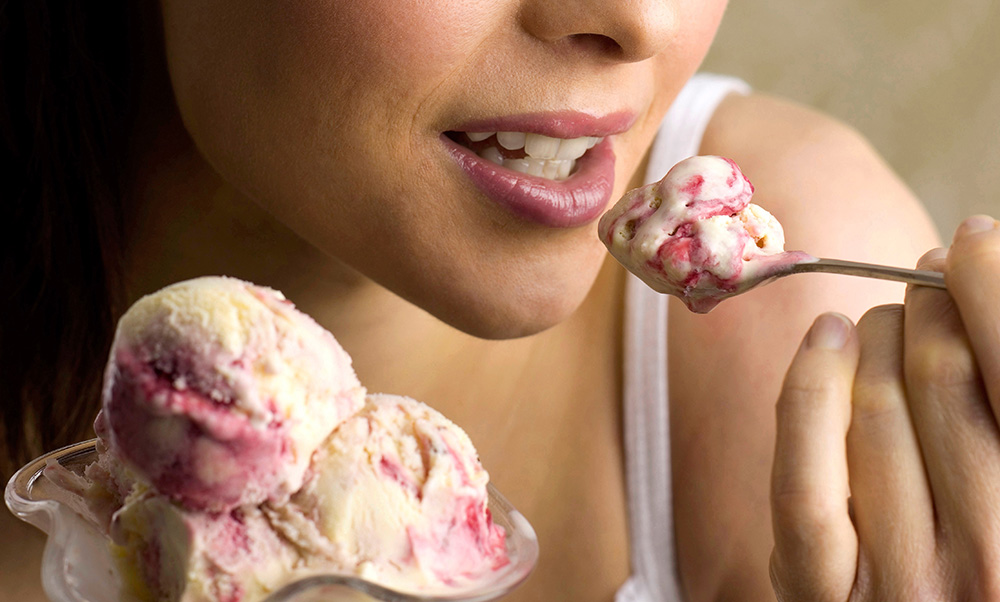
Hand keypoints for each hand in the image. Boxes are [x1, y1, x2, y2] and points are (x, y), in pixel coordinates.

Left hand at [769, 215, 999, 600]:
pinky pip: (805, 474)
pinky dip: (809, 389)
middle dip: (930, 304)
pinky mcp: (823, 592)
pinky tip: (825, 337)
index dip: (989, 285)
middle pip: (944, 374)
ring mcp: (906, 582)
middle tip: (927, 279)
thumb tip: (980, 274)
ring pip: (875, 407)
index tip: (972, 241)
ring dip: (874, 337)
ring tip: (888, 324)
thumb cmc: (994, 544)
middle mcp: (994, 558)